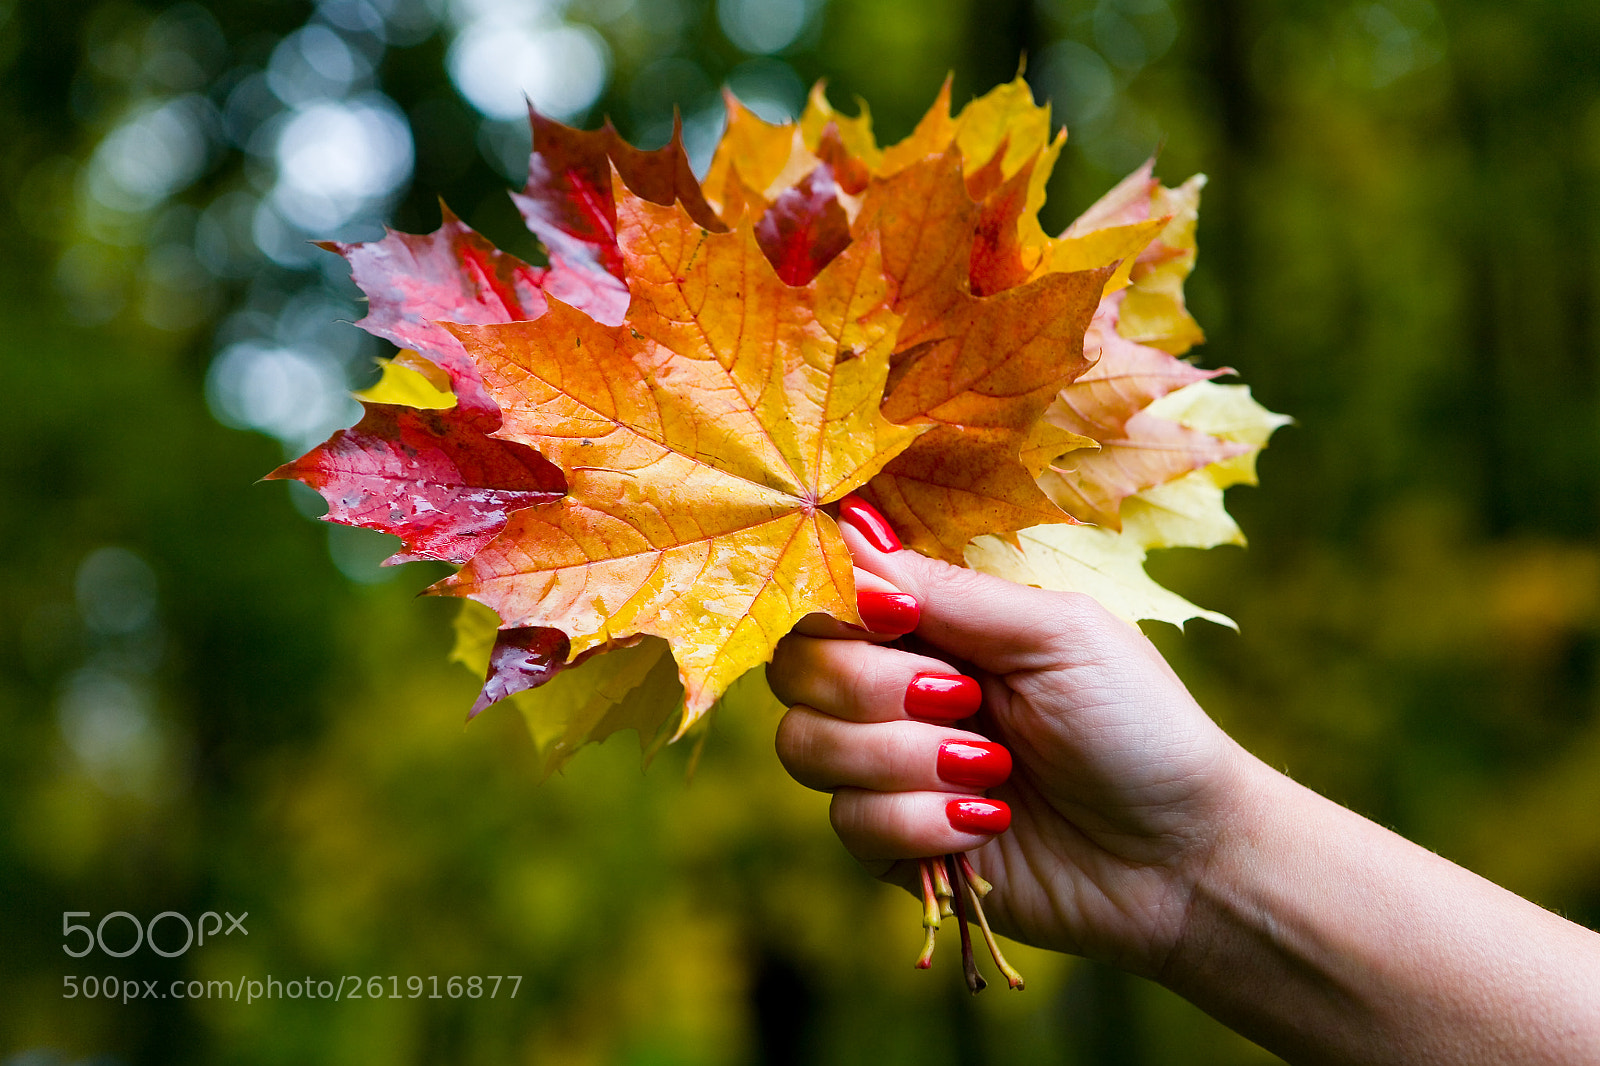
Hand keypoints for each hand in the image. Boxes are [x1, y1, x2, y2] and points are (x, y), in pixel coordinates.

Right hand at [768, 498, 1257, 976]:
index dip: (839, 603)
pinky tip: (988, 826)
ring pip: (804, 746)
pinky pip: (847, 822)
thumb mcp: (1056, 634)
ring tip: (992, 770)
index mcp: (931, 624)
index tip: (899, 620)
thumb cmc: (1138, 725)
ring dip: (901, 759)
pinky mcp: (894, 842)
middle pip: (795, 668)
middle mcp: (895, 687)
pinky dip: (920, 821)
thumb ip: (947, 590)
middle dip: (872, 687)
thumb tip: (851, 528)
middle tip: (964, 700)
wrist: (1179, 856)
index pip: (826, 594)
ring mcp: (888, 768)